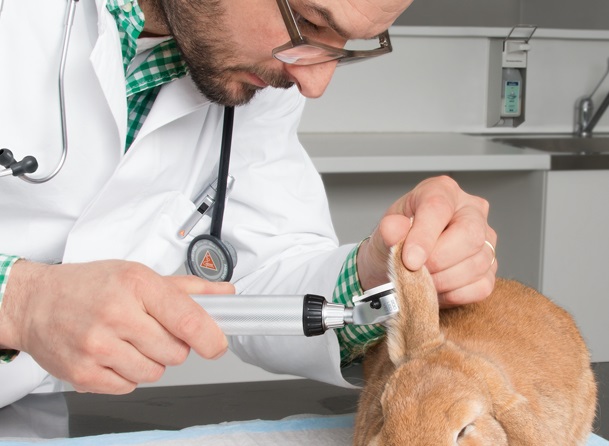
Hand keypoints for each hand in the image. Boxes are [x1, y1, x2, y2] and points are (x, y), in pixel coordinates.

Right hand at [0, 260, 233, 393]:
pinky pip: (128, 387)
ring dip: (149, 362)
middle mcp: (116, 315)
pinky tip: (112, 354)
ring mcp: (97, 347)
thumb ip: (187, 289)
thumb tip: (225, 295)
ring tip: (129, 341)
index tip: (217, 344)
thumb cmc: (89, 286)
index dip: (211, 338)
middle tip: (152, 331)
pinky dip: (126, 375)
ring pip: (154, 373)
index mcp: (136, 285)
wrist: (34, 303)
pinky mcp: (83, 374)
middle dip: (172, 345)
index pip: (188, 320)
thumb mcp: (138, 275)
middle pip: (175, 352)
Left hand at [357, 176, 496, 306]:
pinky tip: (437, 288)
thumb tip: (394, 229)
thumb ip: (388, 230)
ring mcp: (485, 239)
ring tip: (421, 280)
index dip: (424, 236)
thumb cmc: (394, 243)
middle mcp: (470, 210)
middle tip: (414, 272)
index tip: (410, 260)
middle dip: (438, 260)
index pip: (438, 207)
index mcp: (442, 191)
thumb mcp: (383, 234)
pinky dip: (454, 294)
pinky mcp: (489, 268)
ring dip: (443, 281)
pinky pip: (481, 287)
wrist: (397, 267)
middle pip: (470, 234)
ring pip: (477, 263)